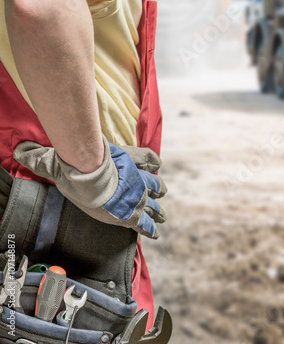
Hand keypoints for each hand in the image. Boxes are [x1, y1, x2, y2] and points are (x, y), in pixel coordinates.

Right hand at [14, 137, 166, 238]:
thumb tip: (21, 151)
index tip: (156, 170)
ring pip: (154, 203)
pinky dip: (150, 228)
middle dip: (157, 191)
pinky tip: (154, 233)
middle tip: (162, 195)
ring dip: (158, 210)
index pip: (147, 161)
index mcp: (125, 164)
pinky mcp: (131, 214)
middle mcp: (134, 179)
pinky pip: (146, 223)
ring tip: (161, 217)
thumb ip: (43, 156)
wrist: (87, 173)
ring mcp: (135, 196)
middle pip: (153, 184)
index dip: (151, 166)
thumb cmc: (79, 162)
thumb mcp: (63, 156)